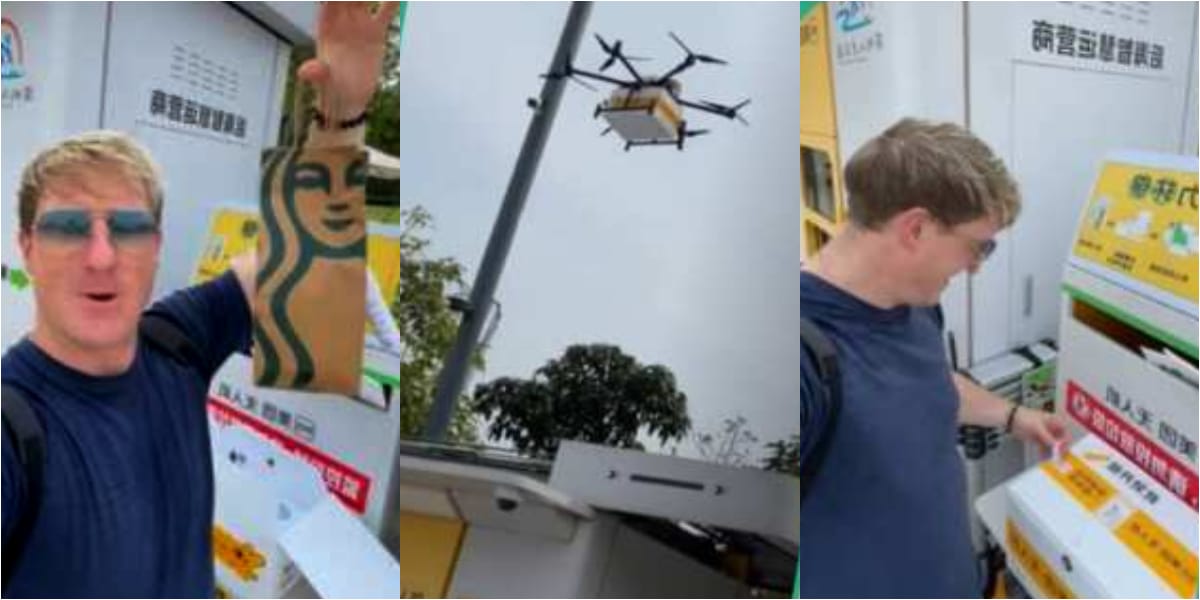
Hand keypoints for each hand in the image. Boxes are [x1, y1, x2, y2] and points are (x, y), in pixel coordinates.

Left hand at [298, 2, 398, 123]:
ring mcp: (359, 23)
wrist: (348, 99)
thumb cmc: (331, 90)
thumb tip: (305, 72)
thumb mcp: (324, 82)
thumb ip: (316, 73)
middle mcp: (342, 20)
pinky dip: (392, 1)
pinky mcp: (376, 31)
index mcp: (326, 25)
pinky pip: (385, 10)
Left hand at [1011, 407, 1071, 454]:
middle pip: (1060, 441)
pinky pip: (1044, 447)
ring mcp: (1045, 434)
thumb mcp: (1038, 428)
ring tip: (1053, 460)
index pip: (1066, 433)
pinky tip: (1045, 458)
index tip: (1064, 450)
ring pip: (1053, 445)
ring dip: (1053, 452)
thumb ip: (1048, 438)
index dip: (1066, 442)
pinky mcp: (1038, 440)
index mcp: (1055, 422)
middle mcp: (1052, 429)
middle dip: (1060, 449)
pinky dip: (1045, 452)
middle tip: (1059, 458)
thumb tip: (1058, 446)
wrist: (1011, 419)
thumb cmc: (1026, 418)